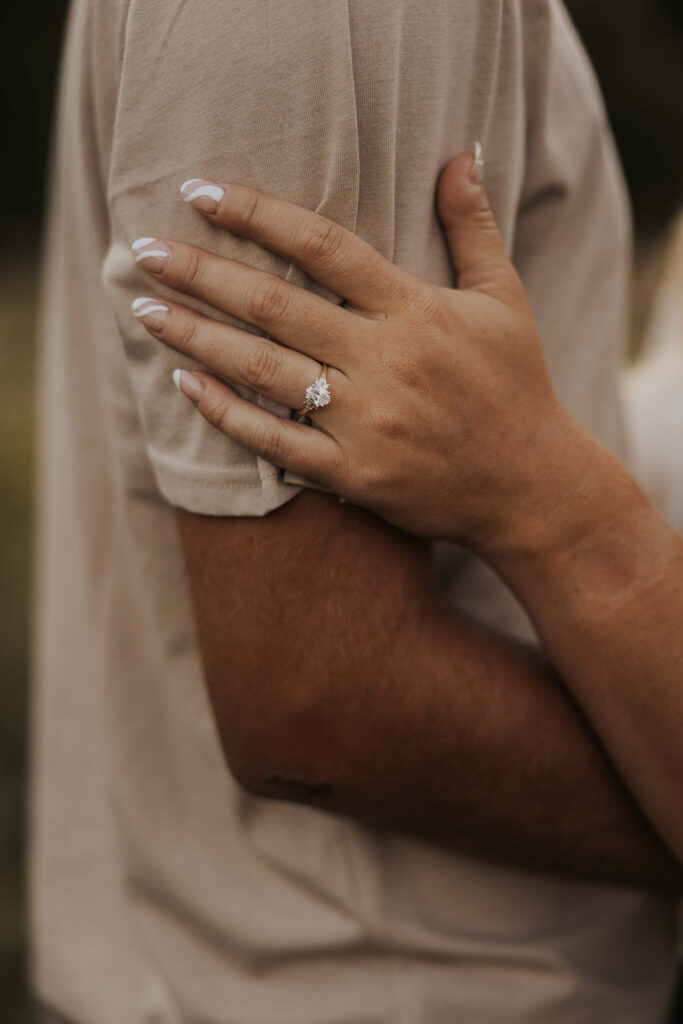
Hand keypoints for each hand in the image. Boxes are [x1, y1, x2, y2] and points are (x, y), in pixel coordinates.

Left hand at [130, 151, 576, 550]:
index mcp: (416, 308)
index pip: (322, 246)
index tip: (198, 191)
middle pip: (275, 304)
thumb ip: (473, 226)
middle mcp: (385, 360)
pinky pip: (276, 443)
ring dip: (196, 336)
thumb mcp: (505, 298)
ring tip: (144, 309)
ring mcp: (366, 421)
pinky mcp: (354, 474)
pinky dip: (227, 414)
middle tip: (142, 249)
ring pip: (262, 370)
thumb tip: (459, 152)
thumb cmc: (516, 385)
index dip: (256, 214)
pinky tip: (185, 384)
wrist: (531, 486)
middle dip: (201, 272)